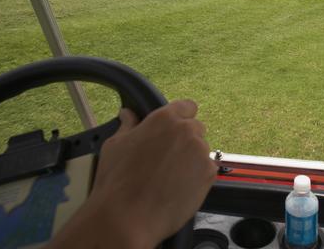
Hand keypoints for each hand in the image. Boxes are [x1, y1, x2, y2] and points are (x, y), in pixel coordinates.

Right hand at [47, 100, 215, 248]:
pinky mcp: (209, 173)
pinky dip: (196, 177)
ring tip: (168, 177)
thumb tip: (129, 115)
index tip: (174, 129)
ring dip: (190, 159)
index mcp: (165, 118)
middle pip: (195, 128)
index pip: (187, 106)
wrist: (128, 218)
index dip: (180, 117)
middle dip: (184, 140)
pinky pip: (206, 170)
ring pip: (201, 150)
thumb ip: (128, 125)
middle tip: (166, 158)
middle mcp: (186, 131)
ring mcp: (200, 152)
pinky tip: (176, 187)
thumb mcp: (115, 145)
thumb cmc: (118, 182)